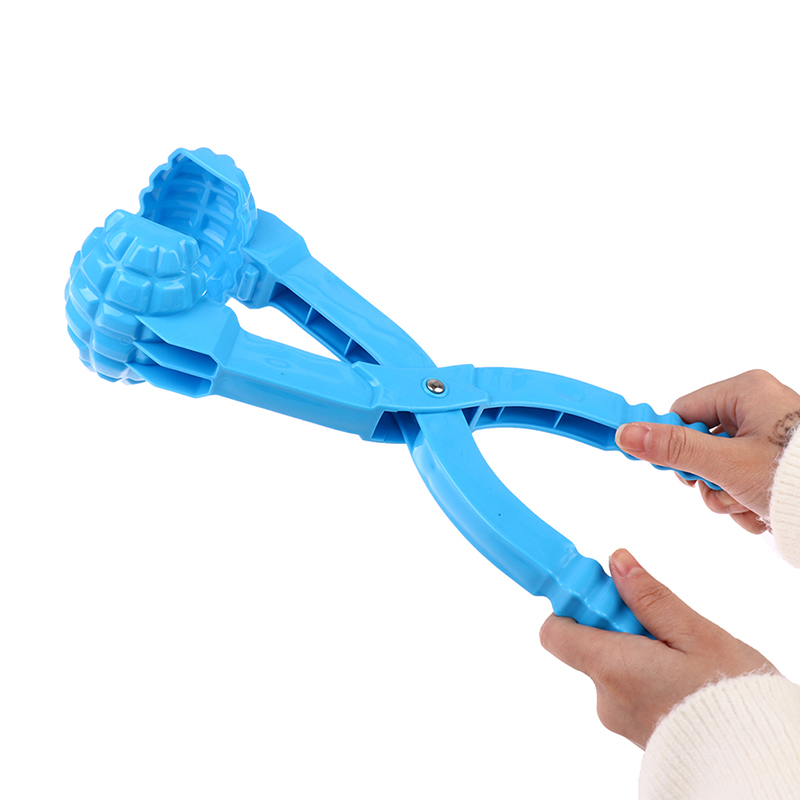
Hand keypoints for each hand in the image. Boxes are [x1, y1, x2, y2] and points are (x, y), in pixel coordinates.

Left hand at [539, 549, 775, 748]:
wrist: (759, 763)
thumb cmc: (733, 699)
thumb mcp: (697, 635)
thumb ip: (650, 598)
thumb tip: (616, 562)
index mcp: (612, 668)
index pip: (555, 632)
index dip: (574, 606)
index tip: (606, 592)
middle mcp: (606, 698)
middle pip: (590, 644)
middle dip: (619, 625)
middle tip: (662, 622)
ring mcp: (621, 719)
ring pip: (615, 666)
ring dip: (639, 650)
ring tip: (685, 656)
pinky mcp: (639, 733)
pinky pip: (631, 689)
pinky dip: (649, 674)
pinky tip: (685, 677)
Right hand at [616, 370, 799, 532]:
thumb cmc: (794, 475)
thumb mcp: (724, 463)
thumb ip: (673, 448)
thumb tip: (625, 433)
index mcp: (744, 391)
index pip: (682, 411)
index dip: (675, 444)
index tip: (683, 472)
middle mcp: (757, 406)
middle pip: (700, 443)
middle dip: (707, 479)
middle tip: (724, 492)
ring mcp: (770, 434)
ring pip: (720, 466)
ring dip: (726, 495)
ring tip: (749, 505)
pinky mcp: (779, 459)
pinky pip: (743, 477)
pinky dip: (746, 500)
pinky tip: (762, 511)